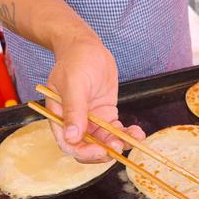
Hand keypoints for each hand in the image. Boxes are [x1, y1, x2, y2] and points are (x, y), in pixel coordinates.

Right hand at [47, 34, 144, 162]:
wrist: (87, 46)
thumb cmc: (75, 60)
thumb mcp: (74, 84)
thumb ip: (74, 110)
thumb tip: (72, 137)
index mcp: (60, 118)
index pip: (69, 144)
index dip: (84, 152)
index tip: (100, 150)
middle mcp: (74, 123)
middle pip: (87, 148)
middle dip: (104, 151)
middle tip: (119, 146)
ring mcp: (91, 120)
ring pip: (104, 142)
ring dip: (119, 143)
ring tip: (134, 138)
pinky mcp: (105, 116)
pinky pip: (115, 131)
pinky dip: (126, 134)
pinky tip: (138, 133)